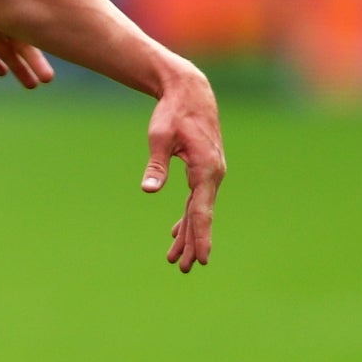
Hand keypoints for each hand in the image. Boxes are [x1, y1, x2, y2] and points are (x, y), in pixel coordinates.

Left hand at [141, 59, 223, 271]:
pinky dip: (187, 217)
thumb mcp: (160, 137)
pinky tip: (177, 234)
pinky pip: (196, 200)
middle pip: (201, 216)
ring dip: (189, 234)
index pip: (202, 210)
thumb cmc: (173, 113)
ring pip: (199, 210)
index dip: (201, 236)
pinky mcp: (203, 171)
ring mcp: (210, 174)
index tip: (202, 258)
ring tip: (176, 260)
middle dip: (193, 243)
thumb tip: (149, 190)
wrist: (190, 92)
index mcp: (205, 169)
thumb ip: (156, 165)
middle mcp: (213, 175)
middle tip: (184, 269)